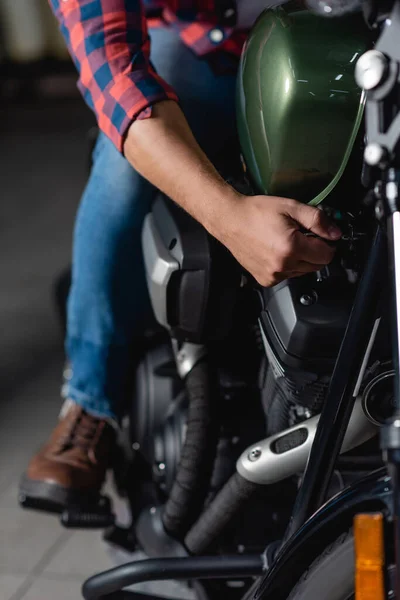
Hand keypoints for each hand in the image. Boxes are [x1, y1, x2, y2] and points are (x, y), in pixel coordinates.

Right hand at [217, 194, 341, 286]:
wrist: (230, 220)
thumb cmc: (255, 212)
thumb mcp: (291, 207)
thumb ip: (317, 220)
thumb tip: (335, 233)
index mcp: (291, 248)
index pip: (327, 255)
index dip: (327, 243)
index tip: (321, 234)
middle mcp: (283, 265)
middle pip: (316, 265)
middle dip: (315, 251)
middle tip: (302, 235)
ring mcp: (273, 275)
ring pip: (303, 271)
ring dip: (301, 259)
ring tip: (286, 241)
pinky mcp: (265, 279)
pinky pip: (287, 275)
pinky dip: (288, 265)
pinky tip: (277, 251)